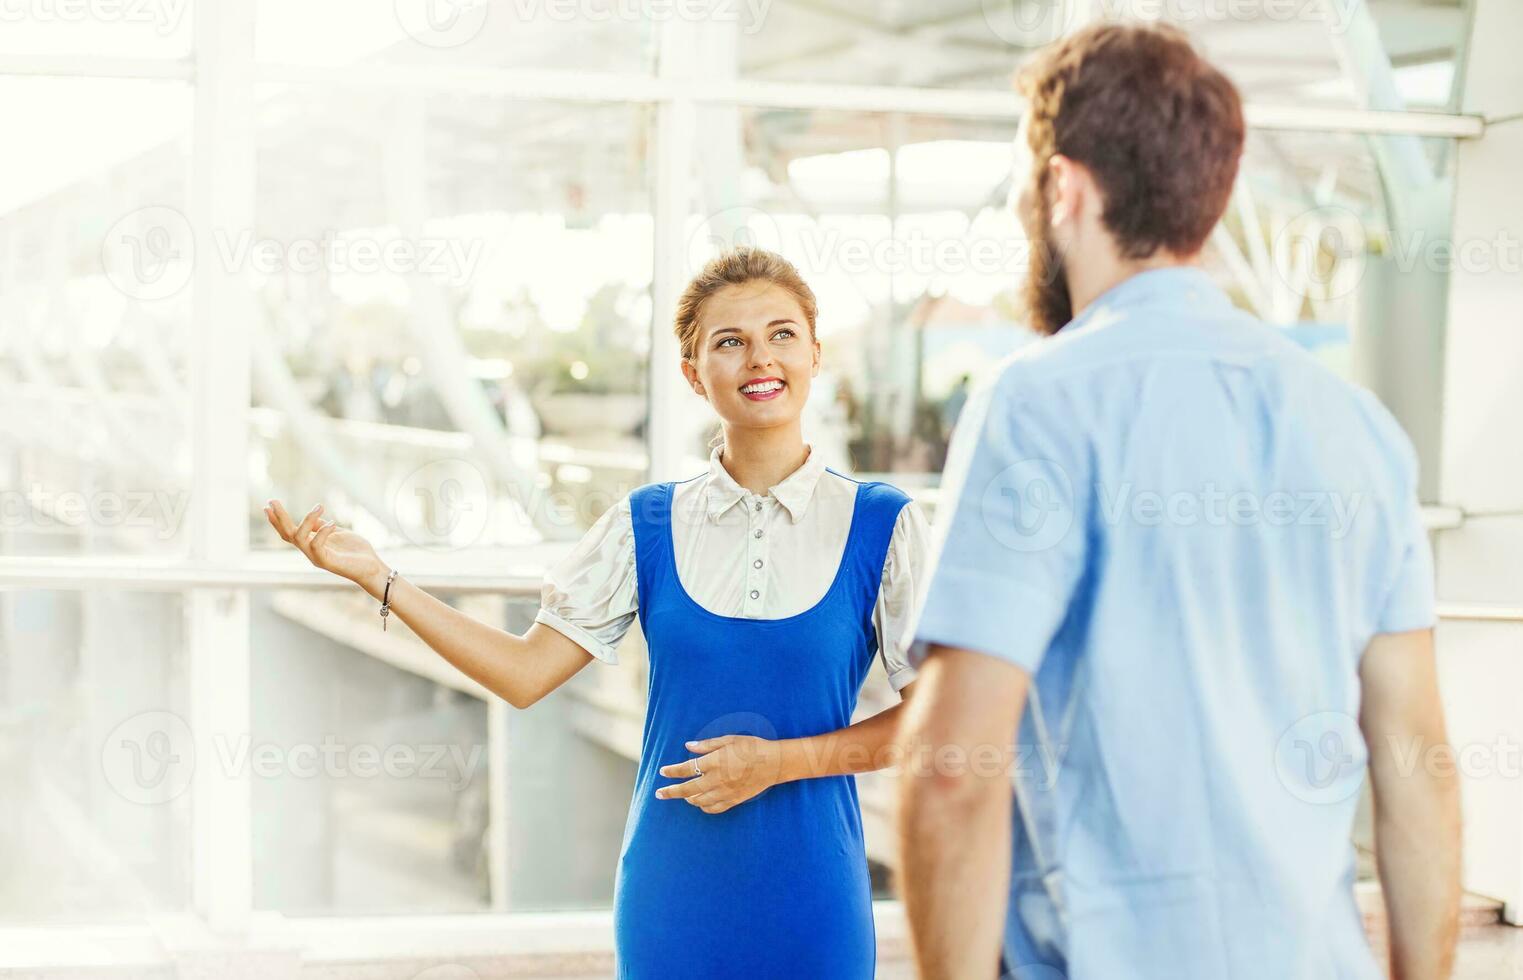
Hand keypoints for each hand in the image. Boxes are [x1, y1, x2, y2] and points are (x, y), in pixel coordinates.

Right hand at [264, 499, 385, 591]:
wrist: (372, 568)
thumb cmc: (356, 551)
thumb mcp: (337, 533)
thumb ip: (322, 527)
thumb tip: (313, 516)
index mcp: (312, 543)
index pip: (289, 531)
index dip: (278, 519)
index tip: (268, 504)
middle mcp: (310, 551)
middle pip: (287, 534)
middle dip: (279, 517)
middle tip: (272, 501)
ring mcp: (317, 557)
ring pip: (299, 538)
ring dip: (306, 520)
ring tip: (320, 506)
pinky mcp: (326, 562)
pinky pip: (316, 545)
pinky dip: (322, 532)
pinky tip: (332, 523)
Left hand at [655, 734, 783, 813]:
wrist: (774, 764)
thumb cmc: (752, 747)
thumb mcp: (729, 740)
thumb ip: (707, 745)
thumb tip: (688, 746)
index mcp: (714, 762)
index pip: (687, 769)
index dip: (672, 771)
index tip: (663, 772)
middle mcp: (717, 779)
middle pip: (687, 789)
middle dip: (671, 792)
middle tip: (659, 794)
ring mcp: (725, 792)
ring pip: (699, 801)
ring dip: (688, 798)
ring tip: (683, 796)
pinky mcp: (733, 800)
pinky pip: (713, 808)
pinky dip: (703, 807)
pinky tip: (700, 803)